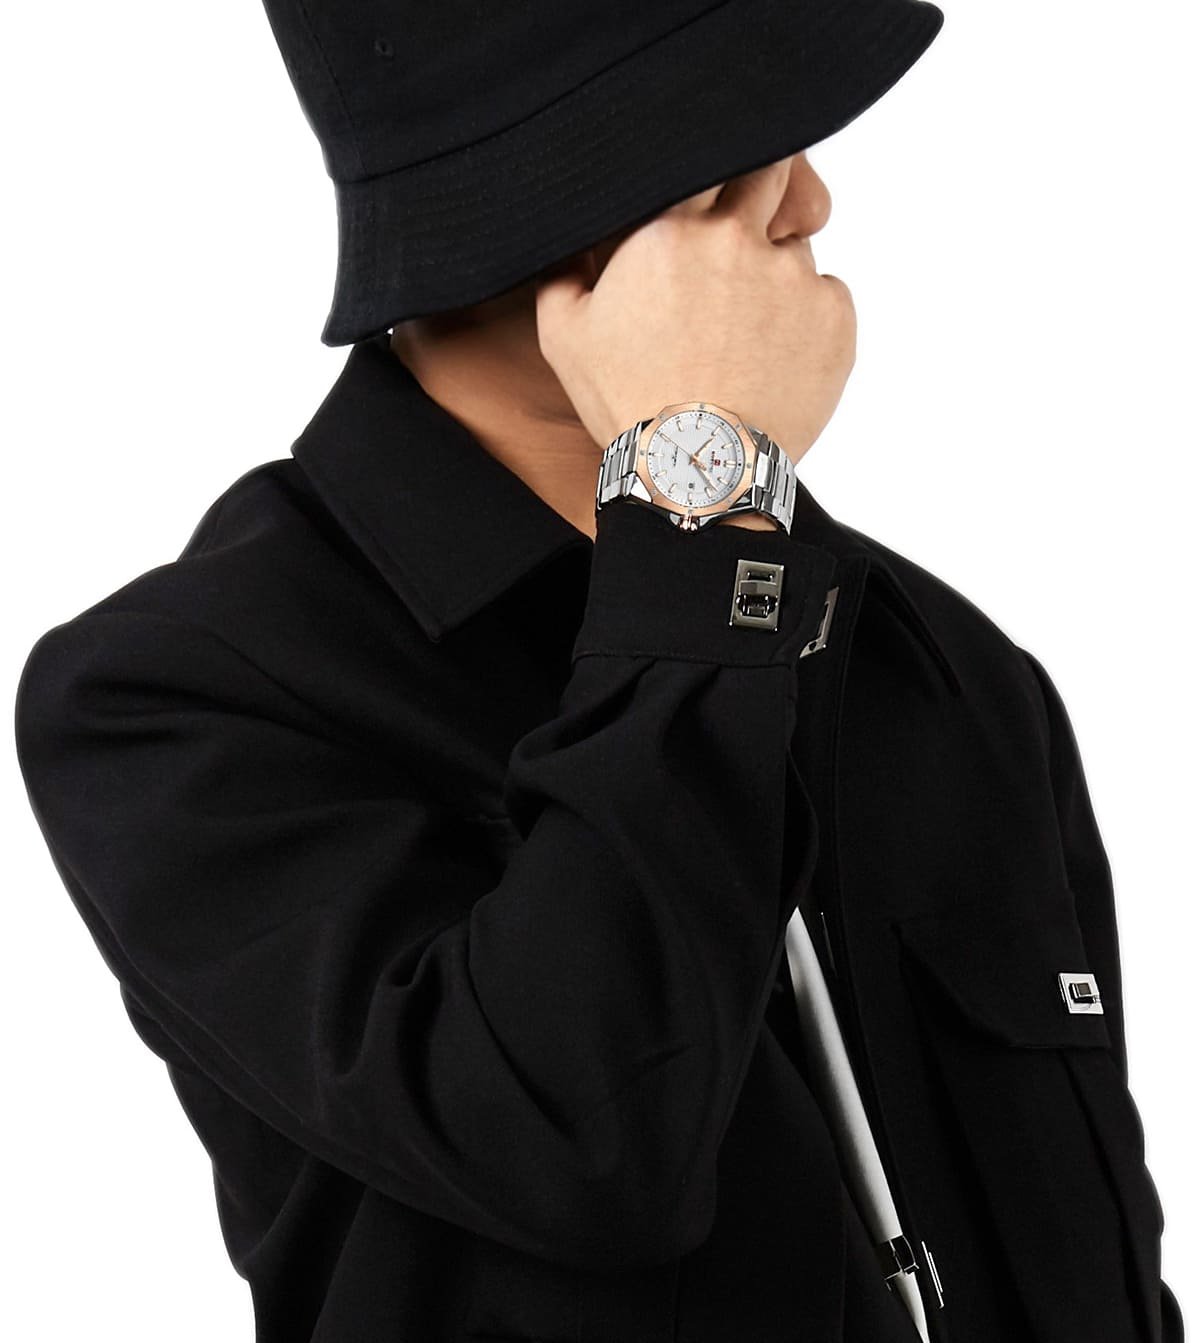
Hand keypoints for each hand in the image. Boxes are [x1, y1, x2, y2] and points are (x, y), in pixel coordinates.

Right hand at [534, 157, 855, 466]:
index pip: (707, 152)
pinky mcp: (835, 318)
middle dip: (760, 191)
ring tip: (748, 334)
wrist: (699, 471)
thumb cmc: (629, 404)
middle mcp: (738, 238)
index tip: (714, 179)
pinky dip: (808, 319)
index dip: (714, 161)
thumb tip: (569, 242)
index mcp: (670, 230)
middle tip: (742, 239)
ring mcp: (793, 277)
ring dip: (776, 273)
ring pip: (796, 246)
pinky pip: (827, 297)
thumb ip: (563, 273)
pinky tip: (774, 359)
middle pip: (769, 172)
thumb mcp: (565, 337)